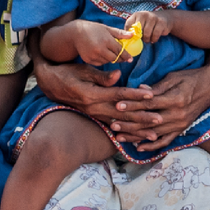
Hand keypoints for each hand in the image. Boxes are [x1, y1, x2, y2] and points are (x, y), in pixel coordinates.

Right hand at [33, 60, 159, 138]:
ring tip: (153, 135)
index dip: (136, 95)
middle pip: (123, 114)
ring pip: (119, 124)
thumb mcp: (83, 71)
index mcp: (93, 94)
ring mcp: (93, 114)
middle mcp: (94, 108)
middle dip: (142, 118)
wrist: (48, 84)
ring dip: (137, 130)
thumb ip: (101, 76)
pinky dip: (126, 132)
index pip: (119, 95)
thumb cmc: (67, 73)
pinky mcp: (93, 117)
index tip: (152, 96)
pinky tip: (136, 138)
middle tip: (160, 120)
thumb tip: (118, 76)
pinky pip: (112, 127)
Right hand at [71, 20, 134, 64]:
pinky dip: (103, 60)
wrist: (76, 33)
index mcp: (106, 40)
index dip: (126, 55)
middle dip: (120, 58)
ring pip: (107, 61)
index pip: (119, 50)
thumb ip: (120, 33)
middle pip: (114, 58)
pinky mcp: (88, 60)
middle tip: (123, 57)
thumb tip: (132, 35)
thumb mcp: (107, 28)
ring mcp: (93, 55)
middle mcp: (100, 49)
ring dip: (111, 59)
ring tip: (110, 52)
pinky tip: (101, 54)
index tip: (131, 59)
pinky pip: (100, 63)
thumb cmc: (93, 29)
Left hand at [119, 63, 209, 147]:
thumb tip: (139, 91)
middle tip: (112, 124)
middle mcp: (178, 115)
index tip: (117, 105)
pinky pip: (166, 140)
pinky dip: (153, 145)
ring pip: (154, 133)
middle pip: (148, 121)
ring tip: (119, 137)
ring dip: (136, 136)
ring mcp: (180, 124)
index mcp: (175, 99)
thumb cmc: (190, 78)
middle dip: (129, 123)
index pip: (149, 104)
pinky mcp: (182, 129)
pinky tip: (140, 148)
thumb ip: (156, 87)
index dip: (132, 105)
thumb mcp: (173, 78)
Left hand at [125, 10, 174, 42]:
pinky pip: (155, 35)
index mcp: (137, 14)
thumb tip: (126, 39)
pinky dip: (154, 39)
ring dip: (147, 40)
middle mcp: (144, 14)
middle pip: (138, 30)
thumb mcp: (140, 23)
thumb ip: (133, 29)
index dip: (129, 33)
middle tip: (142, 40)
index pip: (129, 24)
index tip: (133, 38)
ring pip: (146, 33)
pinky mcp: (161, 22)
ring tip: (148, 40)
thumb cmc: (150, 23)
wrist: (166, 18)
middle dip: (140, 38)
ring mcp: (153, 18)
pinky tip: (154, 39)